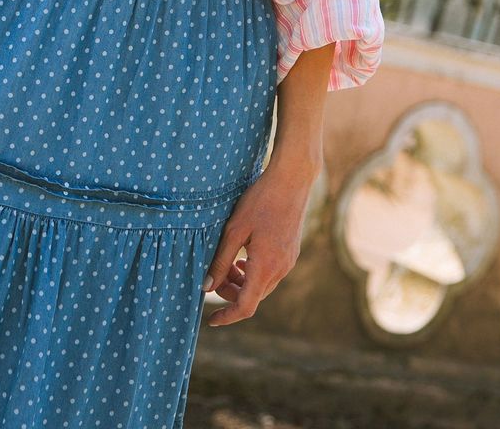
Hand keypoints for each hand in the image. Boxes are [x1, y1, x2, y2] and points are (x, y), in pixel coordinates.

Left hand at [202, 158, 317, 326]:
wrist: (292, 180)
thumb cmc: (260, 201)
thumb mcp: (234, 230)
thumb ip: (220, 261)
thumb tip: (207, 287)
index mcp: (265, 267)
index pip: (246, 307)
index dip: (227, 316)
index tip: (211, 319)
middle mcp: (280, 269)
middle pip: (253, 296)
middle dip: (231, 293)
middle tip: (214, 277)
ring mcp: (289, 261)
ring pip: (262, 284)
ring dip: (242, 281)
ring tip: (227, 263)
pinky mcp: (291, 252)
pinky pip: (271, 272)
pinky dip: (254, 272)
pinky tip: (244, 256)